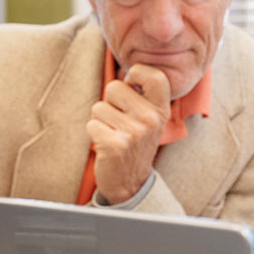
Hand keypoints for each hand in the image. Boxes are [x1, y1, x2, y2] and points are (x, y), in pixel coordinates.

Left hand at [85, 63, 170, 203]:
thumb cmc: (135, 143)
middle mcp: (151, 119)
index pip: (153, 75)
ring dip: (101, 120)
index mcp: (161, 109)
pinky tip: (106, 144)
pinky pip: (92, 124)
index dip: (136, 73)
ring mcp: (134, 132)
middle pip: (114, 86)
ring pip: (99, 107)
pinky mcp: (115, 145)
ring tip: (114, 134)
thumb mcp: (150, 119)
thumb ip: (143, 95)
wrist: (130, 182)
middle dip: (110, 101)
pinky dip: (94, 133)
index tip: (131, 85)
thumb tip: (124, 71)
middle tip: (120, 121)